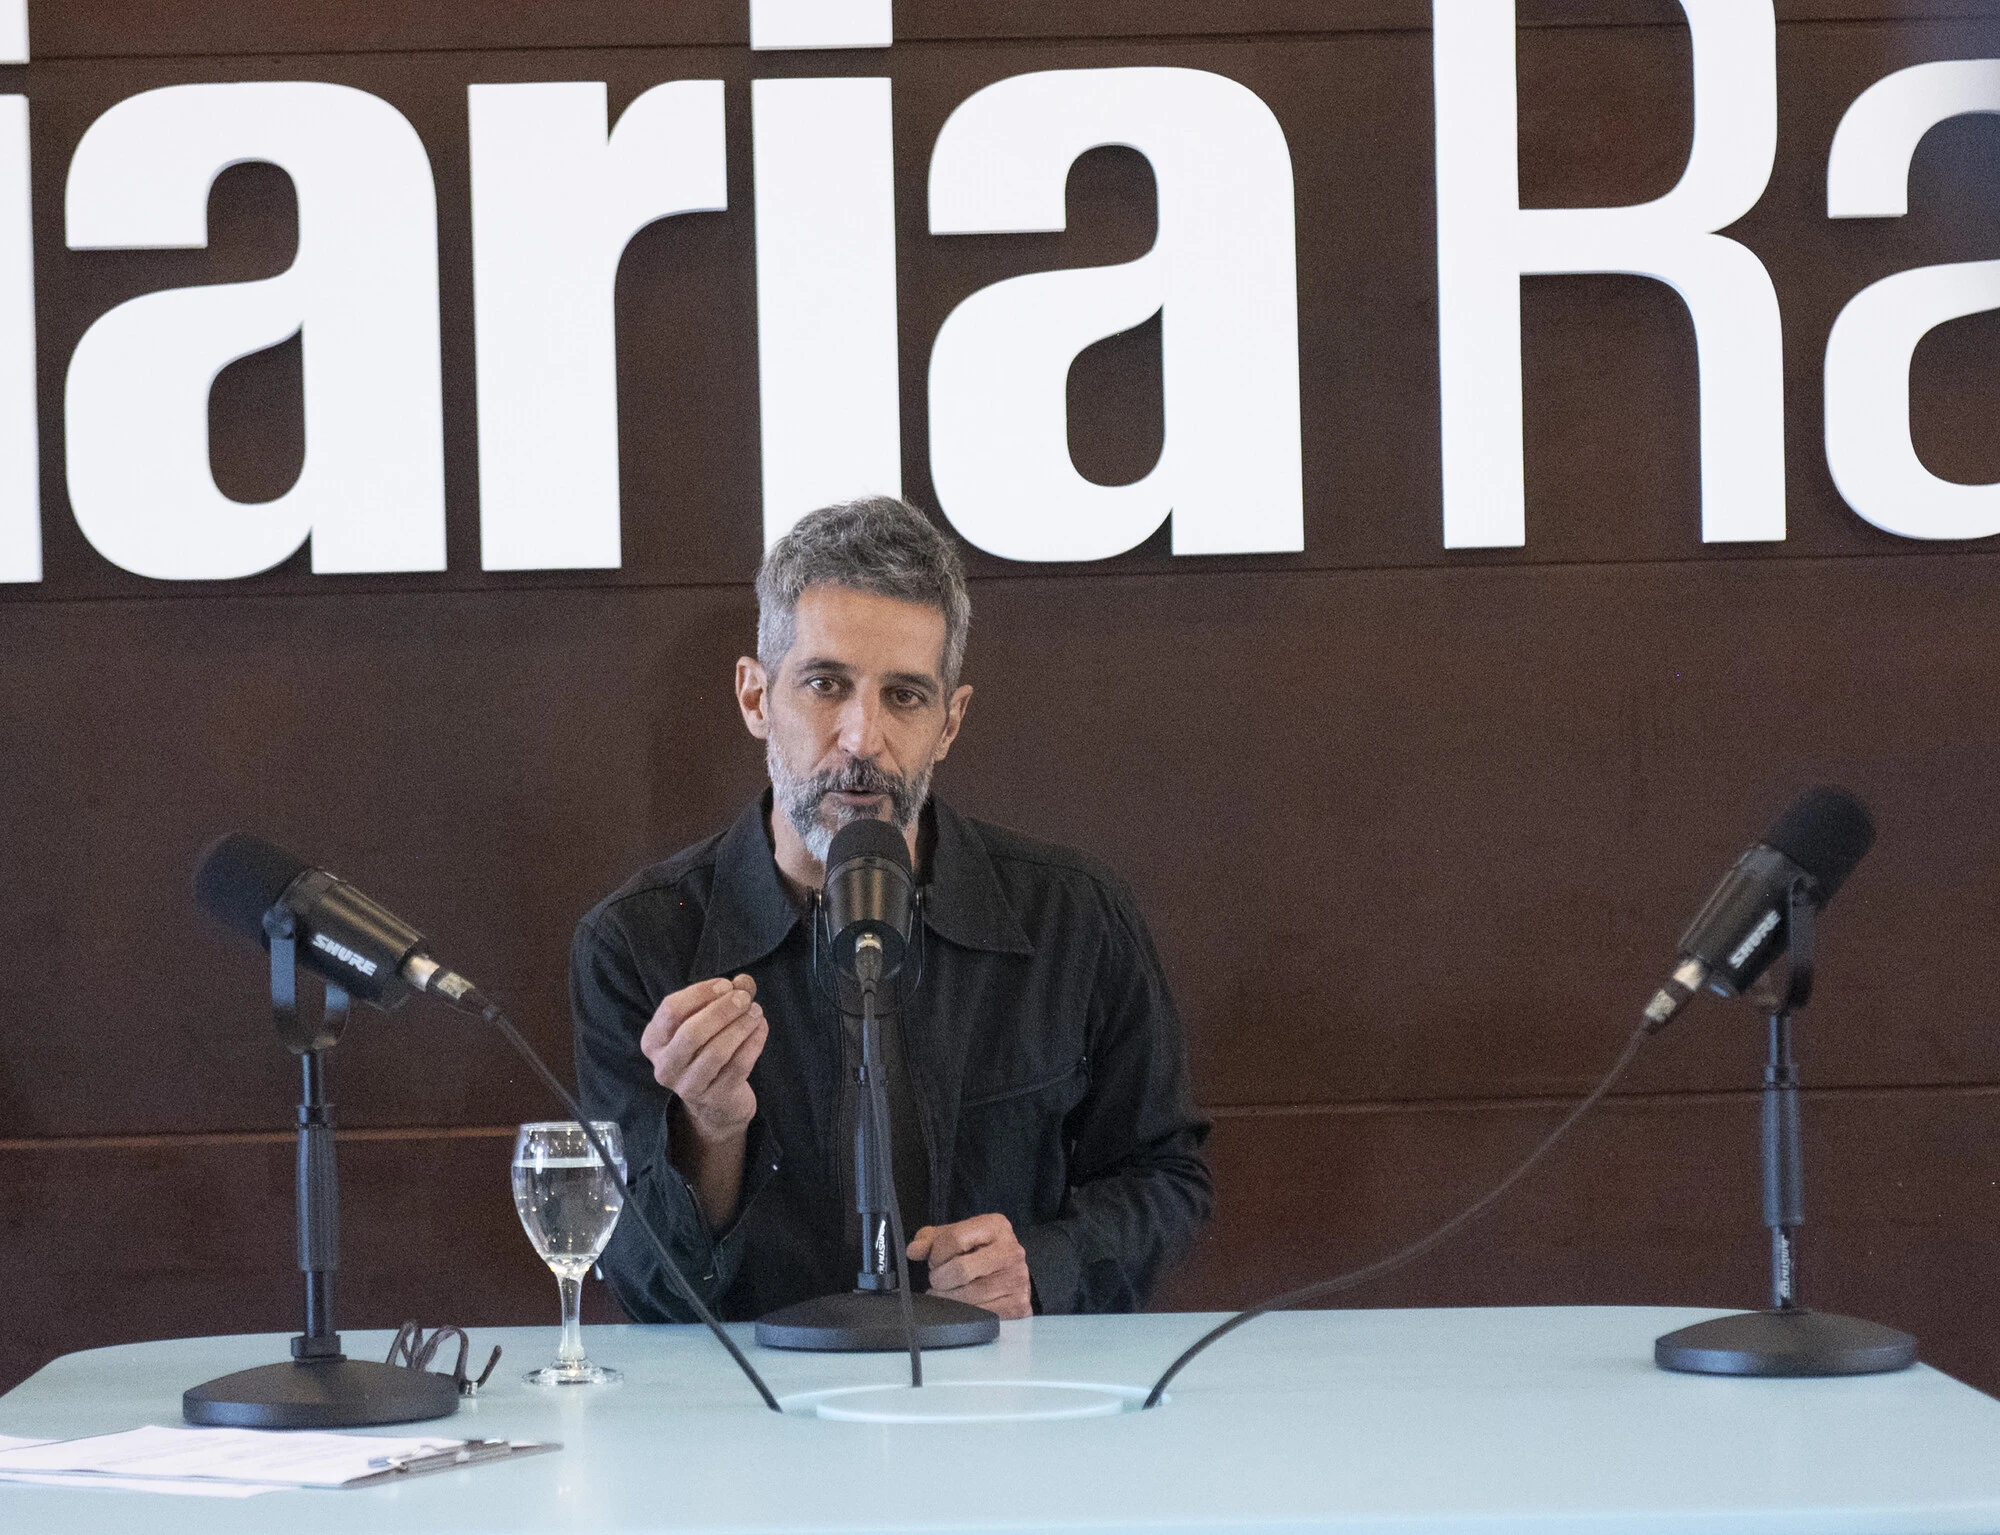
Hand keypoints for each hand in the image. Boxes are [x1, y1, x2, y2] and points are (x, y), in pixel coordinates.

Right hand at [639, 975, 766, 1143]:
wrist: (716, 1102)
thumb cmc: (706, 1050)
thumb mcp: (707, 1021)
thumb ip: (725, 996)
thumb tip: (744, 982)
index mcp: (653, 1041)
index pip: (671, 1010)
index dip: (701, 993)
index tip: (727, 985)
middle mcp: (664, 1066)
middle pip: (692, 1032)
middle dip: (722, 1010)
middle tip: (745, 999)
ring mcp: (688, 1086)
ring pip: (716, 1051)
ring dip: (741, 1026)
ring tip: (756, 1012)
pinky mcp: (715, 1098)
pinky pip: (738, 1065)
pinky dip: (753, 1042)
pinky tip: (760, 1028)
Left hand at [908, 1214, 1030, 1319]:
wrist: (1010, 1272)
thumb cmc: (979, 1252)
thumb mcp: (955, 1236)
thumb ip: (930, 1240)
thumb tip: (913, 1251)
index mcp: (995, 1226)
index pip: (955, 1239)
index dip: (936, 1253)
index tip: (934, 1260)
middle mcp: (1011, 1251)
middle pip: (960, 1269)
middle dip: (940, 1278)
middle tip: (939, 1280)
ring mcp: (1017, 1278)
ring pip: (968, 1296)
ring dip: (948, 1298)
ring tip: (947, 1292)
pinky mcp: (1019, 1304)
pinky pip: (981, 1314)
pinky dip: (964, 1313)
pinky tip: (961, 1305)